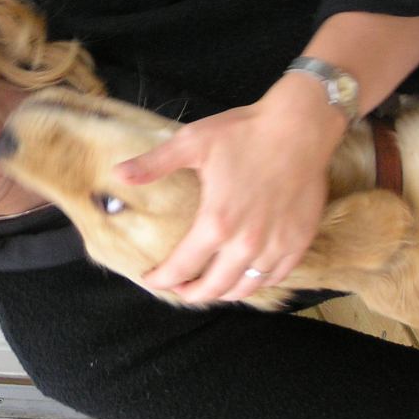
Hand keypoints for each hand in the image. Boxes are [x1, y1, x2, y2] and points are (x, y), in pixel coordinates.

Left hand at [118, 73, 348, 303]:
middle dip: (191, 293)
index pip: (182, 268)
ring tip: (211, 287)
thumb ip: (154, 164)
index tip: (152, 280)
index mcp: (216, 223)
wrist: (301, 125)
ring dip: (224, 292)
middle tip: (180, 289)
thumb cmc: (246, 132)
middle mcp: (246, 243)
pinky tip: (247, 275)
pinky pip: (276, 276)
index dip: (163, 279)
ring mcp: (276, 245)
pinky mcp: (299, 240)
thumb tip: (117, 173)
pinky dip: (258, 282)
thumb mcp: (192, 142)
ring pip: (246, 287)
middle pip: (214, 288)